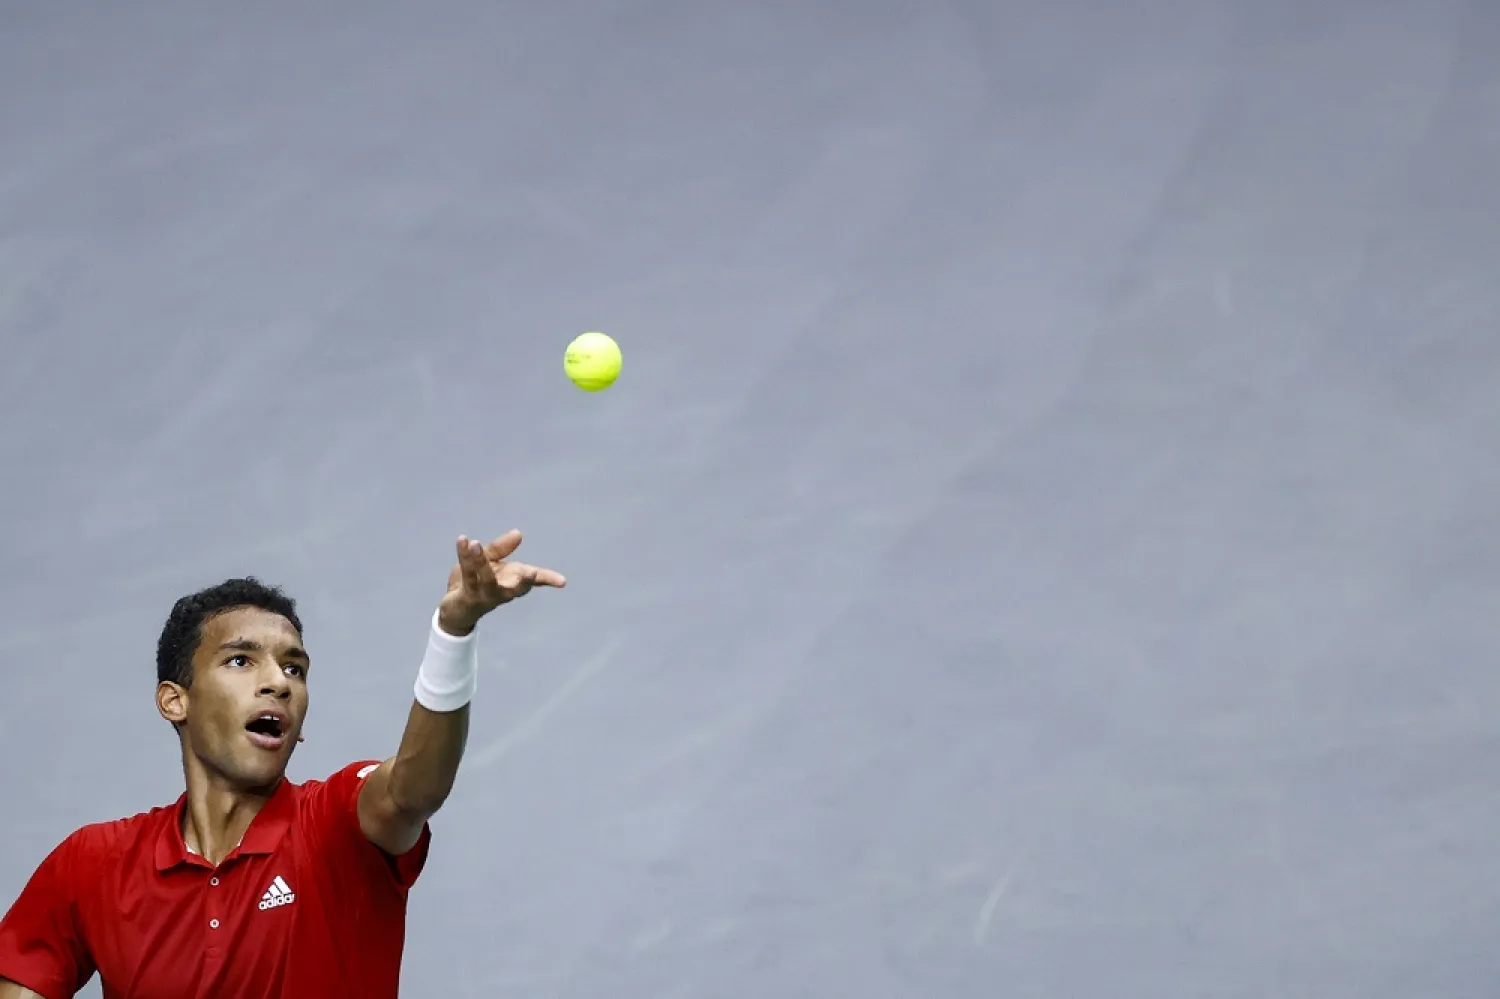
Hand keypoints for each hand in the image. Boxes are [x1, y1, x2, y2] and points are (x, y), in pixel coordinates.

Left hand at [437, 531, 565, 634]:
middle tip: (532, 574)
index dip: (549, 579)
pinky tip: (463, 541)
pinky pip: (467, 574)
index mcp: (512, 582)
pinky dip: (464, 556)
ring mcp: (485, 596)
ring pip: (487, 580)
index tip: (562, 581)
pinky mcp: (467, 596)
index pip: (535, 581)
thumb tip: (519, 533)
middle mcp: (502, 592)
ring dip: (481, 561)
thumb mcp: (491, 562)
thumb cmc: (478, 583)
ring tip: (476, 544)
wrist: (455, 609)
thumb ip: (502, 548)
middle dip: (524, 582)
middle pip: (515, 589)